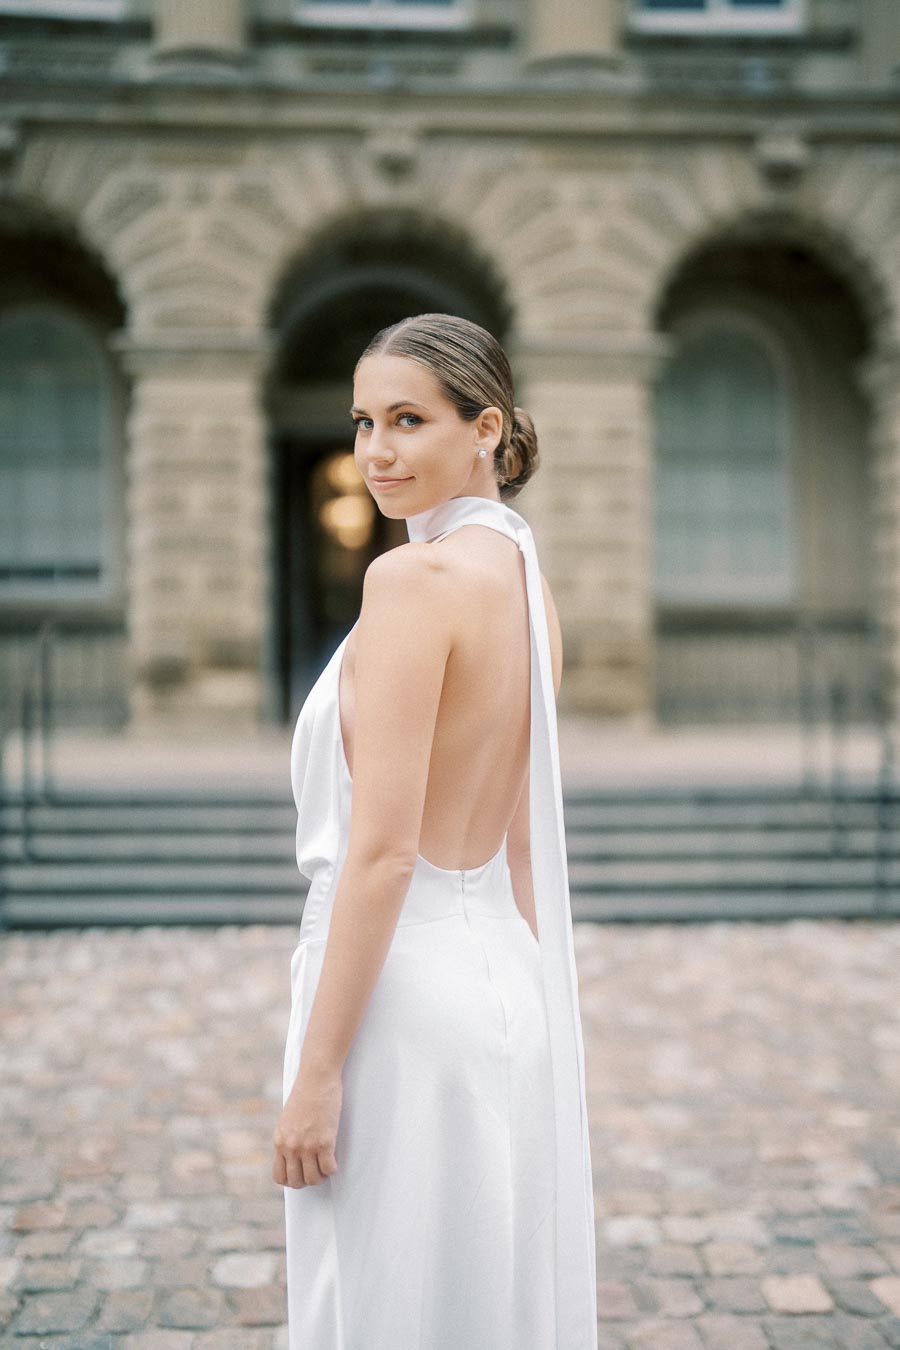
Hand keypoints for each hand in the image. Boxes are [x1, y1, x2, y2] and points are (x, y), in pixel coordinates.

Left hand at [272, 1062, 342, 1188]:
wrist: (316, 1077)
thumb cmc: (305, 1093)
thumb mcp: (288, 1119)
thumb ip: (288, 1137)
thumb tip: (295, 1153)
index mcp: (280, 1141)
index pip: (279, 1176)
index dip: (291, 1180)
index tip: (301, 1174)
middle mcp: (291, 1146)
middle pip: (296, 1182)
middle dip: (307, 1181)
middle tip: (316, 1171)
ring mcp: (307, 1146)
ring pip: (313, 1178)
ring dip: (321, 1176)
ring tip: (326, 1166)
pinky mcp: (324, 1141)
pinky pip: (329, 1168)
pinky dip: (332, 1168)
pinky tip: (334, 1160)